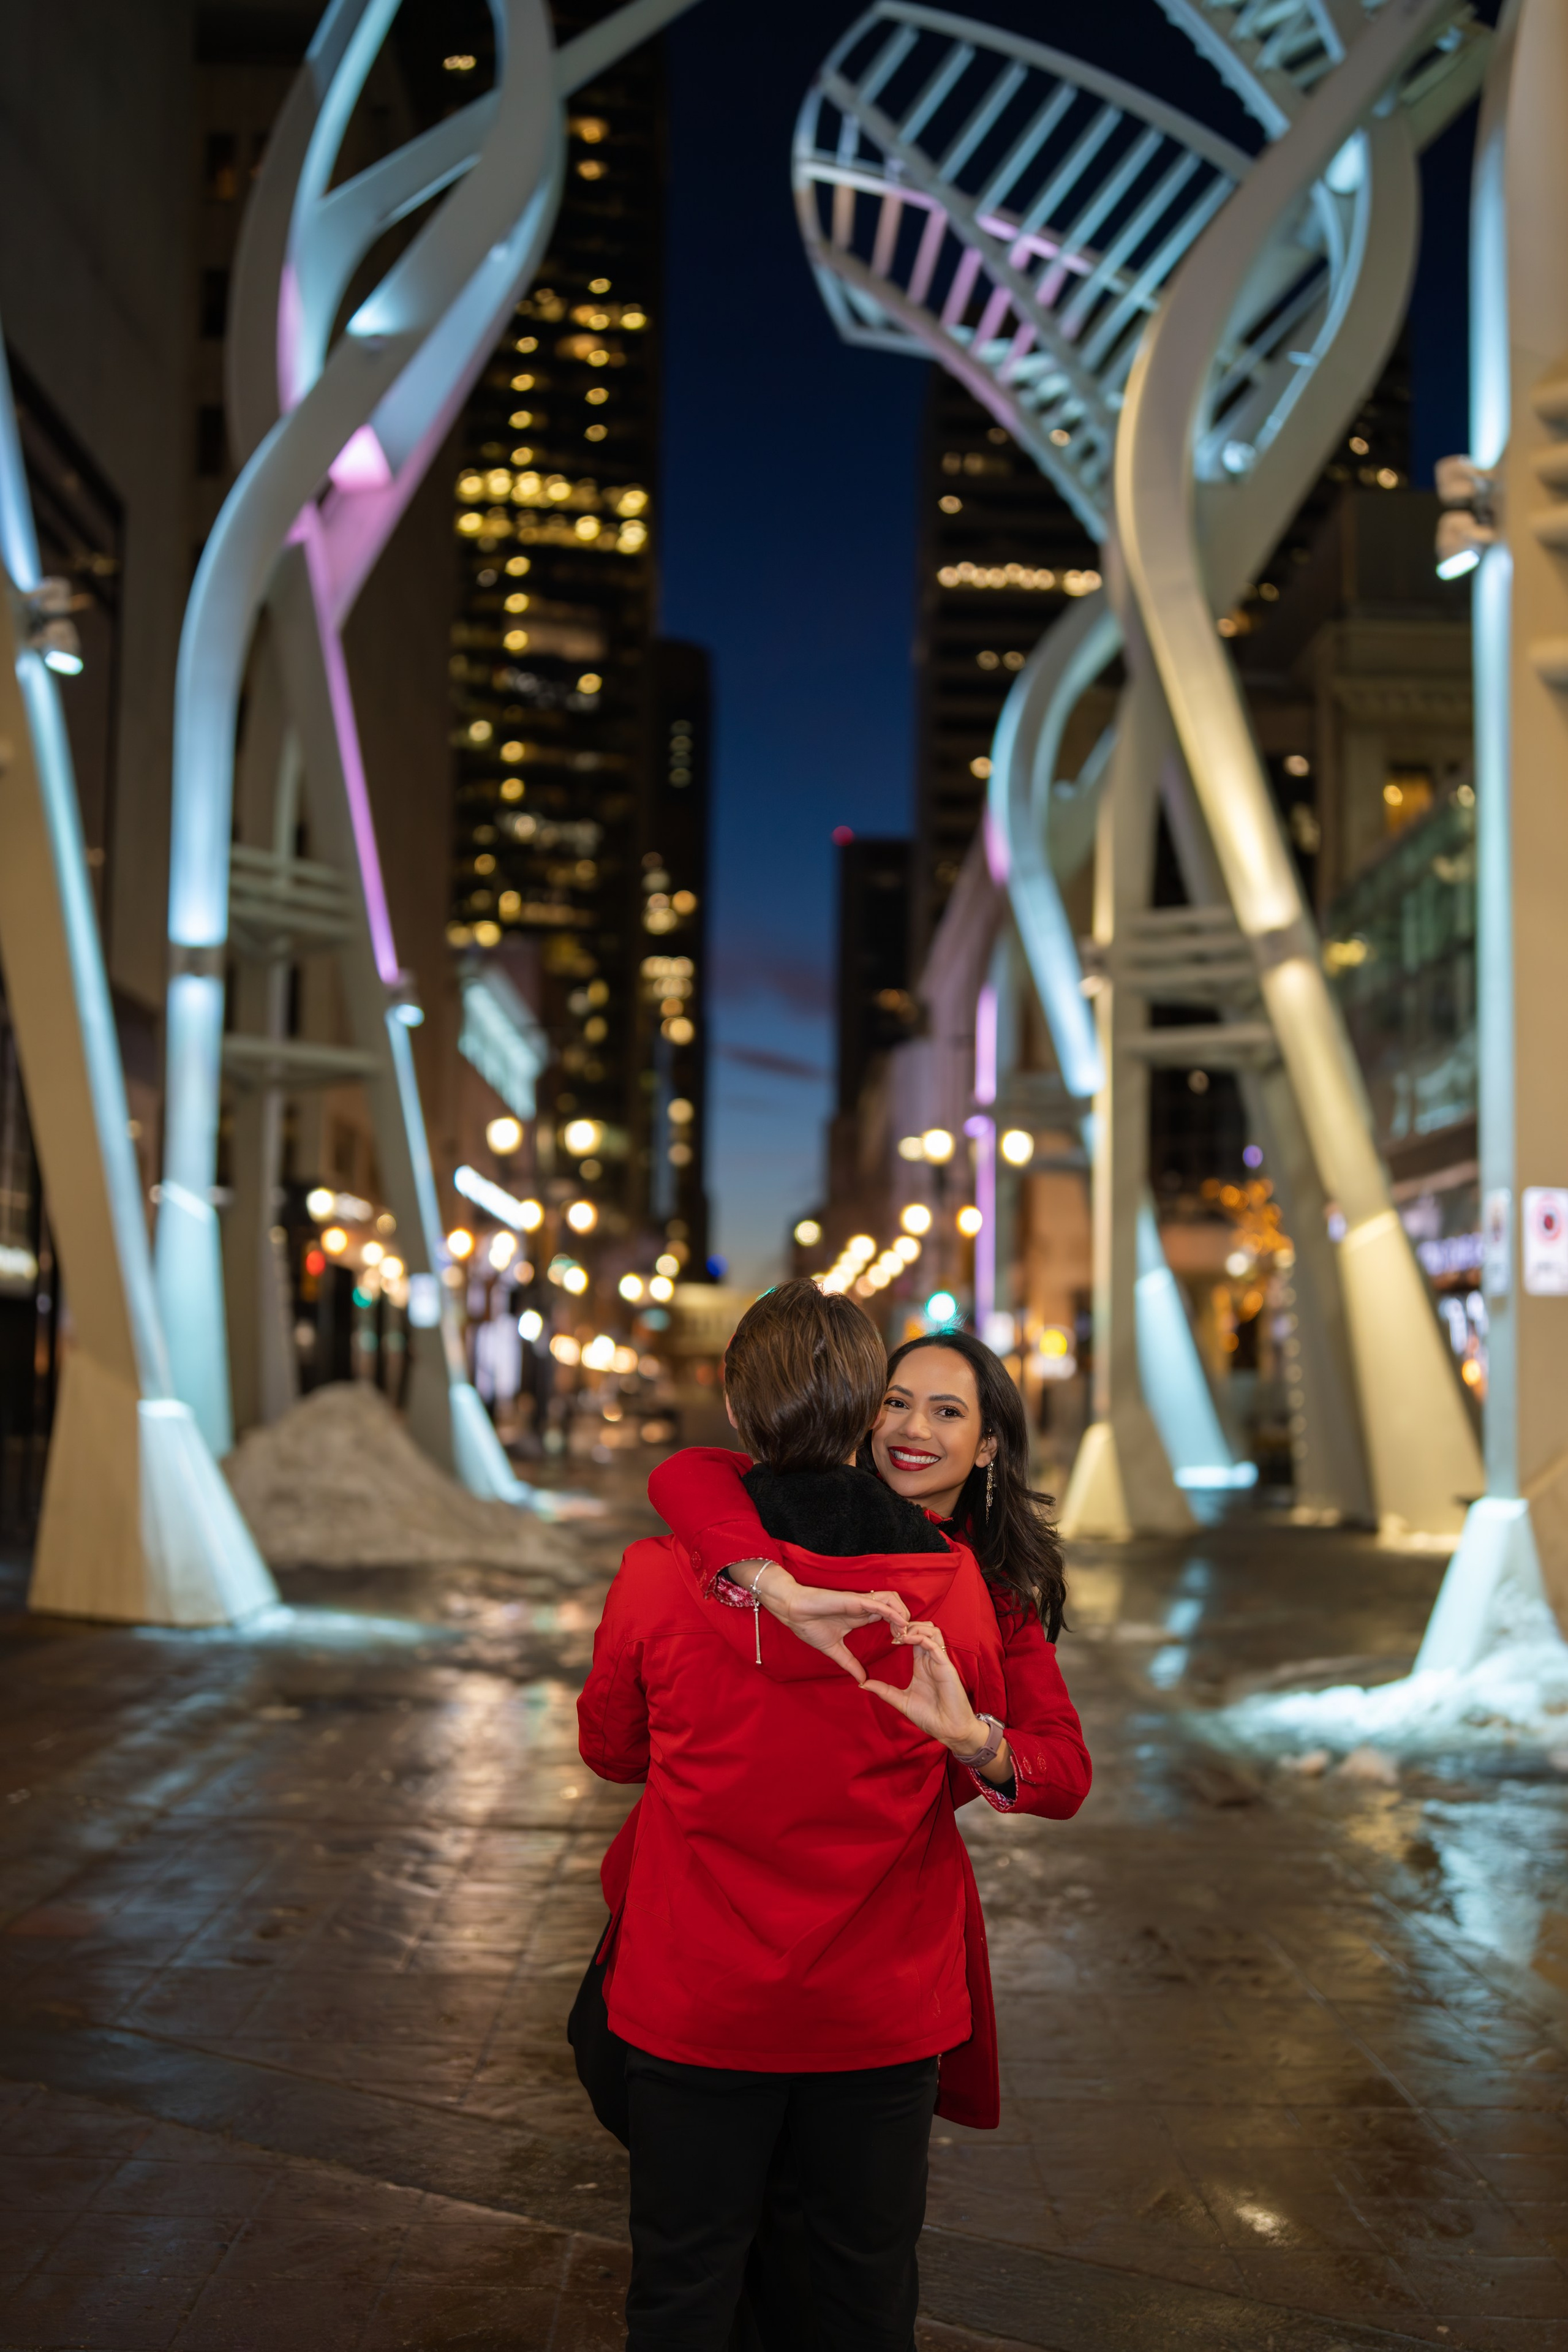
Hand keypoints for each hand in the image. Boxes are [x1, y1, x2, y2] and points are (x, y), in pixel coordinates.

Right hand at [731, 1563, 908, 1683]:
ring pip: (892, 1600)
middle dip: (906, 1621)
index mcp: (861, 1617)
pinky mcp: (855, 1600)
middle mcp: (864, 1608)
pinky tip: (900, 1624)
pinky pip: (880, 1604)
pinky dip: (892, 1613)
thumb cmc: (810, 1626)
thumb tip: (861, 1681)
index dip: (898, 1629)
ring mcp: (861, 1602)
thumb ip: (849, 1663)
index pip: (888, 1618)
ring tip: (905, 1632)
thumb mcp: (834, 1650)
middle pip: (896, 1607)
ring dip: (902, 1614)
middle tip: (908, 1639)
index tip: (901, 1644)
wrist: (794, 1612)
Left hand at [861, 1621, 1010, 1779]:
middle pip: (925, 1628)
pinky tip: (906, 1640)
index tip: (888, 1636)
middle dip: (909, 1624)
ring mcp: (939, 1661)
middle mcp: (931, 1659)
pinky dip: (920, 1638)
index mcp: (922, 1664)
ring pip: (932, 1631)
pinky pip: (934, 1645)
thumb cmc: (929, 1716)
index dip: (902, 1632)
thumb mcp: (901, 1701)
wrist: (948, 1729)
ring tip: (900, 1634)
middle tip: (893, 1630)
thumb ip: (884, 1690)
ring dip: (915, 1628)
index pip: (914, 1638)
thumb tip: (863, 1684)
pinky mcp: (946, 1666)